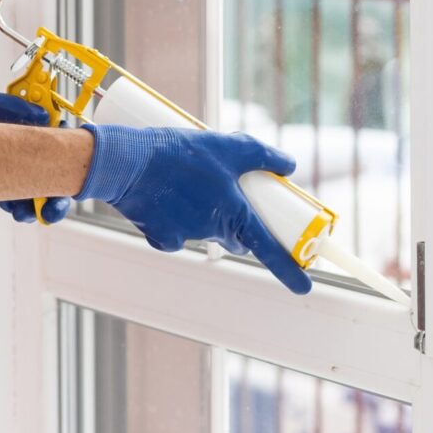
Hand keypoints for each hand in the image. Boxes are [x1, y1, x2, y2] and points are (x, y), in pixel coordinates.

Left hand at [0, 91, 70, 223]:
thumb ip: (9, 105)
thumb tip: (40, 114)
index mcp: (32, 134)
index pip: (59, 145)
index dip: (70, 156)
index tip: (75, 167)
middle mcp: (29, 157)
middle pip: (55, 178)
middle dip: (59, 195)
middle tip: (56, 202)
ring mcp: (18, 176)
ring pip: (40, 197)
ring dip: (42, 208)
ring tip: (34, 211)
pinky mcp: (4, 191)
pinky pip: (20, 206)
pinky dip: (23, 211)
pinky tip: (20, 211)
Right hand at [75, 125, 311, 293]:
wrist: (128, 163)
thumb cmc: (178, 153)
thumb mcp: (226, 146)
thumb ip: (261, 155)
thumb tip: (289, 165)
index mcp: (233, 213)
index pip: (268, 248)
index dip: (289, 269)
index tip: (305, 287)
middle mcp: (211, 231)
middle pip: (233, 237)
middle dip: (235, 225)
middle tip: (226, 196)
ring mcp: (185, 237)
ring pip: (201, 230)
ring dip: (200, 212)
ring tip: (183, 181)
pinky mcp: (160, 237)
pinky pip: (173, 232)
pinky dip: (171, 218)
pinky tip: (160, 195)